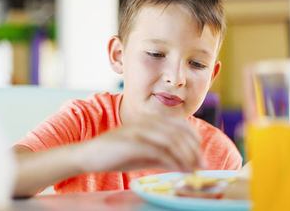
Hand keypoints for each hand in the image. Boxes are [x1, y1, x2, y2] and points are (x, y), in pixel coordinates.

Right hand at [78, 116, 203, 172]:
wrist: (88, 155)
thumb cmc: (115, 154)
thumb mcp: (143, 155)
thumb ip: (163, 157)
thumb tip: (185, 165)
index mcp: (150, 121)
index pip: (180, 125)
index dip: (194, 139)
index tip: (200, 154)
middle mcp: (146, 122)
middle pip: (179, 132)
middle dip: (194, 149)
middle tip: (202, 165)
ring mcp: (139, 130)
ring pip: (172, 140)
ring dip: (186, 155)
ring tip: (194, 169)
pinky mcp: (132, 141)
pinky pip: (159, 150)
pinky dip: (173, 160)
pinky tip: (179, 169)